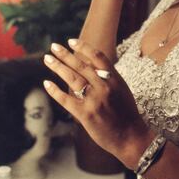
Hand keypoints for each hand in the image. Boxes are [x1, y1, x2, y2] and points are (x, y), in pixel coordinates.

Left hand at [43, 39, 151, 167]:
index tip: (71, 41)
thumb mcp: (122, 91)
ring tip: (47, 58)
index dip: (83, 47)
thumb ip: (108, 79)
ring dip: (58, 67)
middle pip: (81, 65)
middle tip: (53, 46)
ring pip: (72, 78)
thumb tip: (91, 67)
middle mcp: (104, 87)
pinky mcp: (85, 114)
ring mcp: (94, 100)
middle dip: (65, 54)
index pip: (97, 57)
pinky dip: (55, 90)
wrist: (132, 137)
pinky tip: (47, 83)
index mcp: (114, 79)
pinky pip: (66, 99)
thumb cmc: (127, 115)